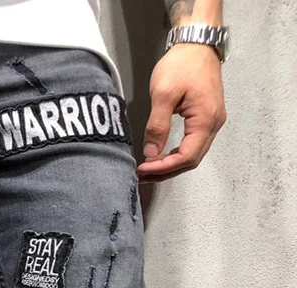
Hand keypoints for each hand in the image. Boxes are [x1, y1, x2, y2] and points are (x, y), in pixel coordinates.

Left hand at [137, 44, 226, 182]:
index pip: (186, 156)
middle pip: (191, 160)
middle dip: (166, 171)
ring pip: (193, 154)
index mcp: (206, 119)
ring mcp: (212, 120)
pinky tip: (161, 156)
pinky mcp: (206, 117)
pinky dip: (176, 154)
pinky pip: (193, 144)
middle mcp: (214, 123)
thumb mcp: (164, 94)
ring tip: (149, 169)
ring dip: (171, 165)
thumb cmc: (182, 63)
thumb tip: (151, 153)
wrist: (197, 43)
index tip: (143, 168)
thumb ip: (157, 126)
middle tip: (143, 175)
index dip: (164, 167)